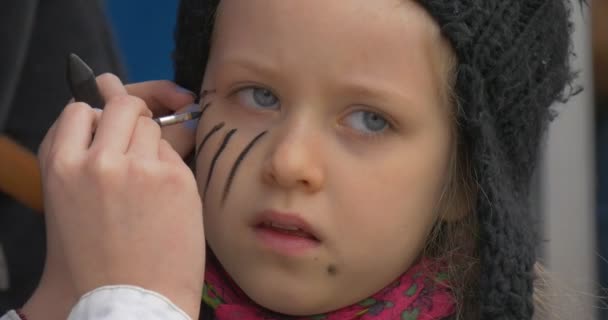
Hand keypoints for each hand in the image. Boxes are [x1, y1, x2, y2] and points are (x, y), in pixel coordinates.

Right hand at [22, 74, 204, 319]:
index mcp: (60, 167)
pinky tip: (165, 199)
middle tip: (139, 147)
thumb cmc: (97, 259)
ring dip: (153, 145)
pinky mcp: (175, 178)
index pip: (79, 111)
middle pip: (122, 107)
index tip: (110, 131)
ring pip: (152, 126)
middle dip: (132, 119)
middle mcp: (97, 161)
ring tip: (148, 186)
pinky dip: (172, 167)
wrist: (130, 302)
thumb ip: (82, 157)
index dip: (97, 120)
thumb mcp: (68, 204)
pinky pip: (175, 152)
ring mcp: (138, 167)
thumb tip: (103, 106)